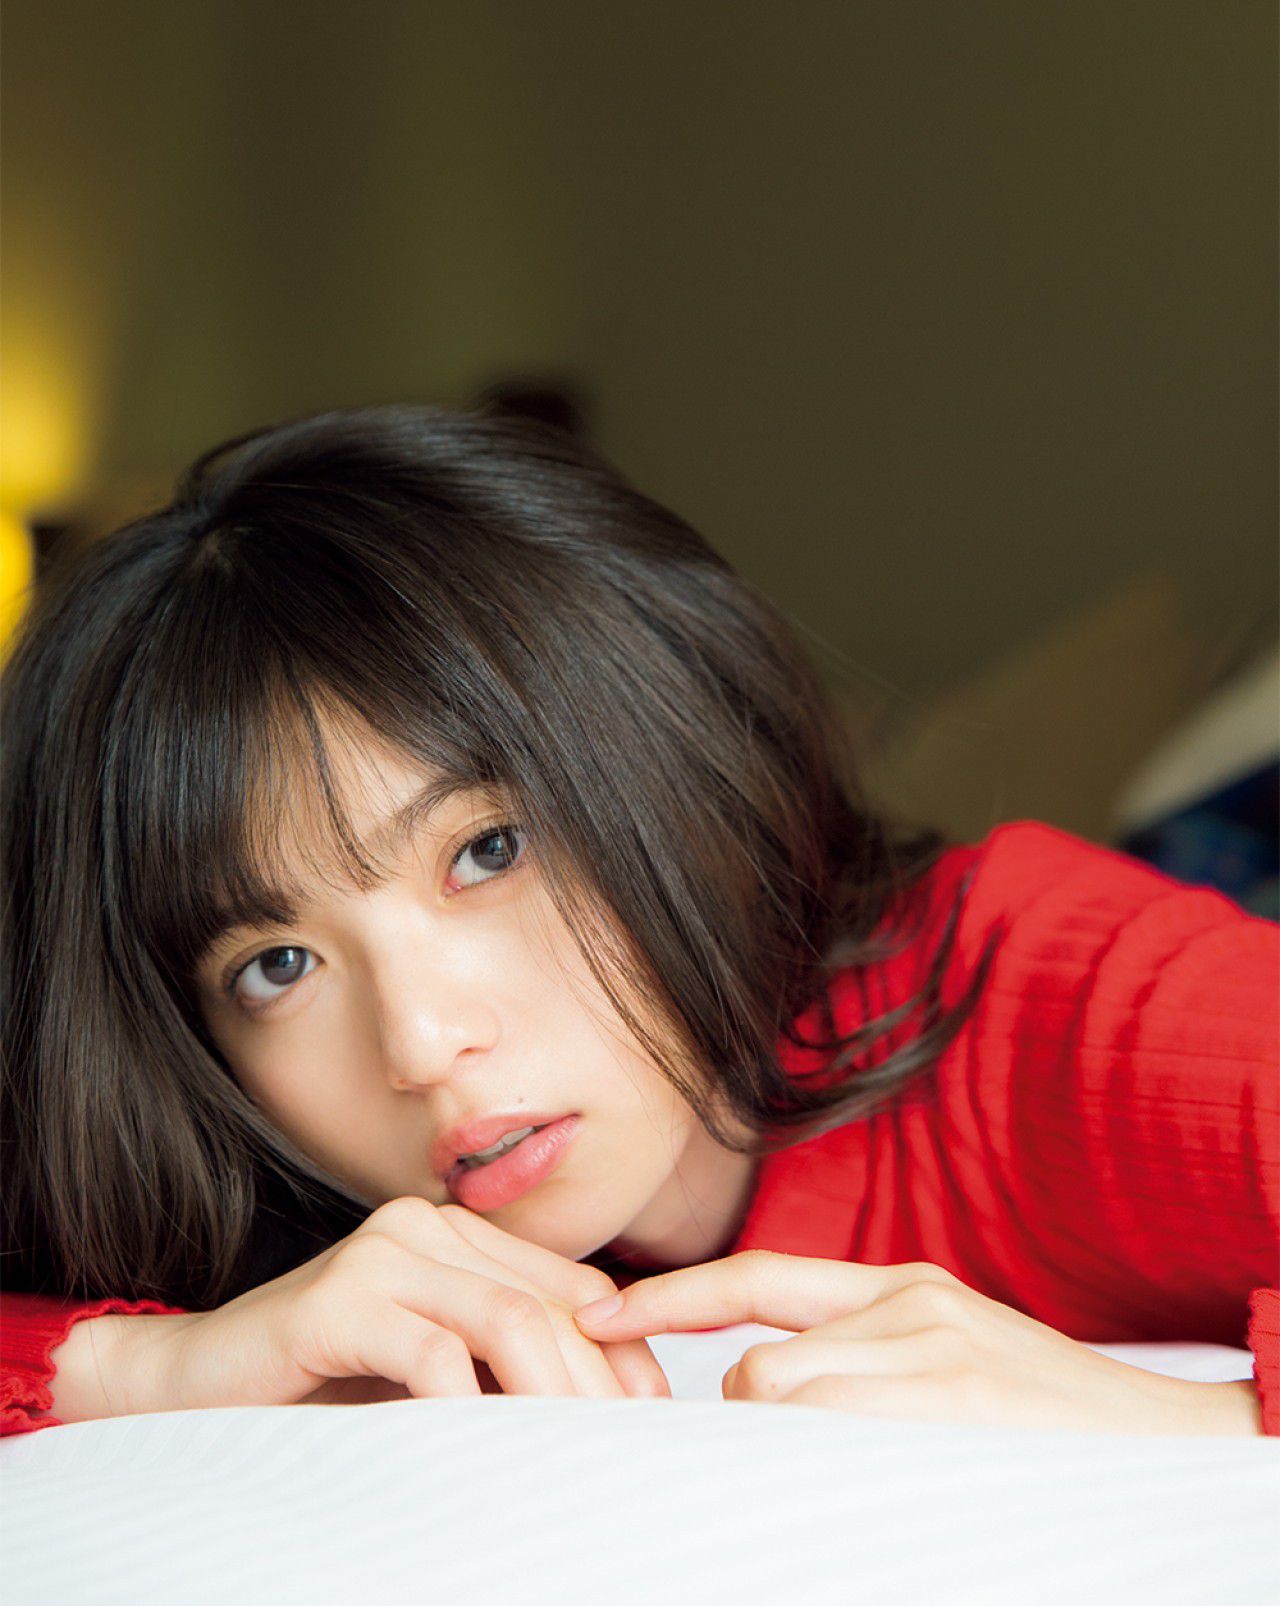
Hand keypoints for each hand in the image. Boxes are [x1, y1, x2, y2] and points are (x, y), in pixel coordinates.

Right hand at [133, 1196, 669, 1413]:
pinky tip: (484, 1455)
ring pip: (505, 1321)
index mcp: (457, 1234)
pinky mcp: (335, 1298)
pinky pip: (430, 1354)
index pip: (570, 1288)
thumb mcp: (432, 1367)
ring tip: (572, 1458)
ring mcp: (380, 1253)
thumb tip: (608, 1404)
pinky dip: (468, 1408)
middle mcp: (425, 1226)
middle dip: (595, 1386)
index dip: (621, 1354)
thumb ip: (500, 1360)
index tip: (654, 1419)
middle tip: (622, 1454)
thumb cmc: (324, 1383)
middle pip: (547, 1306)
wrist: (195, 1382)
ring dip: (549, 1396)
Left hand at [574, 1250, 1259, 1434]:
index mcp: (903, 1289)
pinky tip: (861, 1491)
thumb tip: (755, 1397)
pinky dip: (813, 1469)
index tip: (596, 1314)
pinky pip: (825, 1430)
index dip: (669, 1295)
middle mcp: (909, 1304)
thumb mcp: (949, 1363)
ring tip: (841, 1486)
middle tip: (761, 1476)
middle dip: (739, 1426)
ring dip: (779, 1454)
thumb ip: (861, 1362)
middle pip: (757, 1363)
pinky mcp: (951, 1396)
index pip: (756, 1279)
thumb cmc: (1046, 1423)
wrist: (1173, 1445)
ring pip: (780, 1398)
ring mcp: (931, 1349)